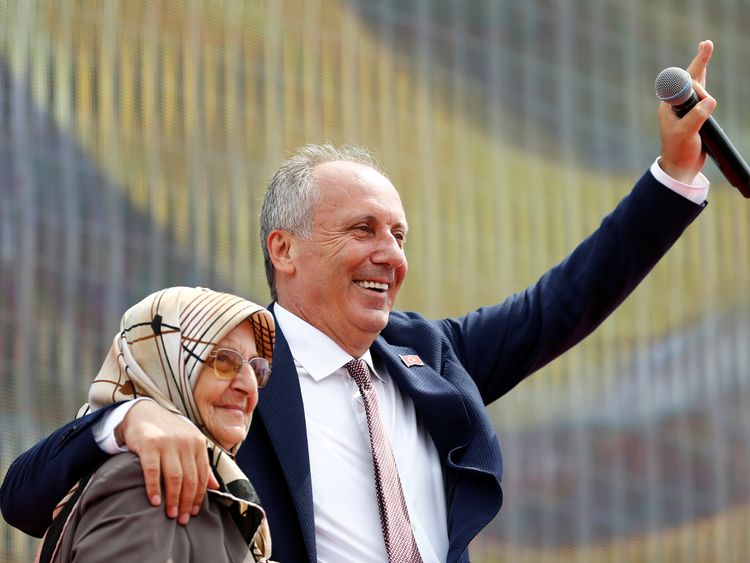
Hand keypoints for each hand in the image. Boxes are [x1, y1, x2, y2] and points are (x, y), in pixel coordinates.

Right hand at [117, 400, 219, 524]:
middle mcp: (186, 442)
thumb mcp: (189, 444)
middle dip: (187, 502)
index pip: (202, 475)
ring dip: (173, 499)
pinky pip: (153, 471)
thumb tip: (215, 487)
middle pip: (190, 479)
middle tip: (182, 519)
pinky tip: (154, 501)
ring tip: (171, 514)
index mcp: (198, 443)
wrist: (144, 413)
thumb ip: (201, 463)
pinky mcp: (149, 445)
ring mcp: (167, 443)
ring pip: (174, 477)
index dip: (199, 496)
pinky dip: (154, 488)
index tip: (194, 512)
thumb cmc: (169, 432)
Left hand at [658, 40, 715, 182]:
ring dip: (702, 64)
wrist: (680, 166)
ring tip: (705, 45)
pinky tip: (703, 69)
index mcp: (669, 107)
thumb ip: (696, 118)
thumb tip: (710, 102)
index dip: (693, 68)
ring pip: (696, 82)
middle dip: (700, 62)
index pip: (681, 83)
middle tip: (707, 44)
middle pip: (690, 78)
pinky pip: (701, 92)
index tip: (703, 47)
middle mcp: (676, 104)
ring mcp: (686, 107)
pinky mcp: (695, 112)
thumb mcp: (686, 135)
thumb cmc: (678, 151)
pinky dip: (704, 80)